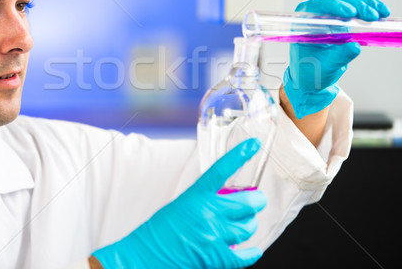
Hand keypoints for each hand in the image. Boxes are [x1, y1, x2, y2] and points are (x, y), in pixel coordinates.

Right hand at [92, 138, 267, 268]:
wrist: (144, 257)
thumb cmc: (159, 231)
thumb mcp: (181, 205)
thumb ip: (204, 200)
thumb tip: (228, 199)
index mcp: (196, 195)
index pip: (222, 169)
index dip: (240, 154)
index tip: (254, 144)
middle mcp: (208, 213)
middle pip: (248, 203)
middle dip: (257, 201)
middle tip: (258, 201)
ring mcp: (213, 236)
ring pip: (248, 228)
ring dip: (249, 225)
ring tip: (245, 225)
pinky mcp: (216, 258)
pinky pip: (244, 255)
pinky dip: (251, 253)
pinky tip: (252, 250)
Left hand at [283, 0, 389, 118]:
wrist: (312, 76)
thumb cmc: (311, 71)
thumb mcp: (325, 66)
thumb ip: (339, 56)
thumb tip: (355, 46)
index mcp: (302, 23)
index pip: (318, 7)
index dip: (335, 6)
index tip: (351, 12)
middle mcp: (314, 14)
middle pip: (336, 1)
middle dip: (356, 6)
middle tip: (372, 16)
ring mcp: (327, 14)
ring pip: (348, 2)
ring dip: (366, 5)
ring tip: (381, 14)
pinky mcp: (340, 17)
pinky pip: (356, 8)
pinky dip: (369, 9)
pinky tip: (382, 12)